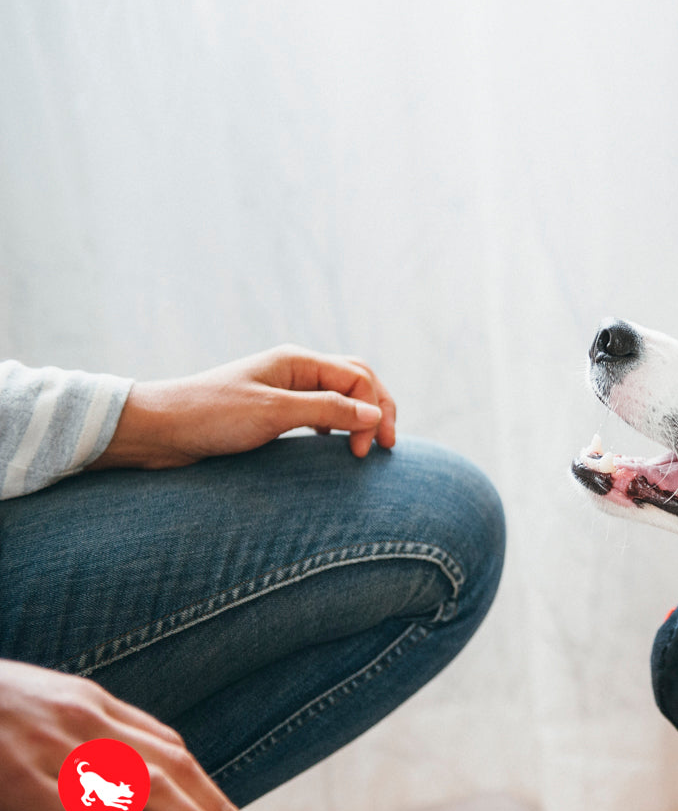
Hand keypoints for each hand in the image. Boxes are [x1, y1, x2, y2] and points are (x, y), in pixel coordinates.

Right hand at [0, 659, 262, 810]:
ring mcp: (62, 752)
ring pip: (151, 791)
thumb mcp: (37, 701)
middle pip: (173, 766)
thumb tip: (114, 759)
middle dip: (217, 806)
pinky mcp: (30, 785)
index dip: (203, 780)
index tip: (229, 810)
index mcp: (92, 701)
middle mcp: (89, 721)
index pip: (166, 743)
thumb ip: (78, 725)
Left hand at [91, 345, 397, 468]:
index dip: (374, 410)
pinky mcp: (272, 411)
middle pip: (357, 380)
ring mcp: (284, 389)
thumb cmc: (211, 416)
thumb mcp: (274, 413)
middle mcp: (295, 370)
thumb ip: (327, 411)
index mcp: (297, 360)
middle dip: (378, 409)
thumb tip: (374, 414)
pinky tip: (334, 444)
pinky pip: (319, 411)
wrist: (159, 429)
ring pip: (340, 395)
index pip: (358, 377)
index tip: (368, 449)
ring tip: (367, 446)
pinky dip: (337, 425)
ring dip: (360, 416)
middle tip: (386, 447)